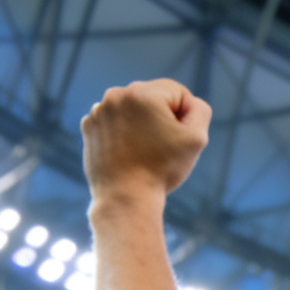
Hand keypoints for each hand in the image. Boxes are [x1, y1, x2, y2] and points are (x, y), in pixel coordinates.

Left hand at [81, 79, 211, 203]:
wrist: (125, 197)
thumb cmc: (162, 168)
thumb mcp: (196, 138)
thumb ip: (200, 110)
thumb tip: (189, 102)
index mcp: (143, 92)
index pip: (177, 93)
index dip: (185, 117)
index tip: (177, 139)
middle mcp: (116, 94)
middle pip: (153, 99)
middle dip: (161, 119)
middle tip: (160, 147)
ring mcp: (99, 110)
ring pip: (133, 110)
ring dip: (141, 125)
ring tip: (143, 151)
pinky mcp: (89, 126)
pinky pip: (115, 122)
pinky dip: (123, 134)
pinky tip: (127, 153)